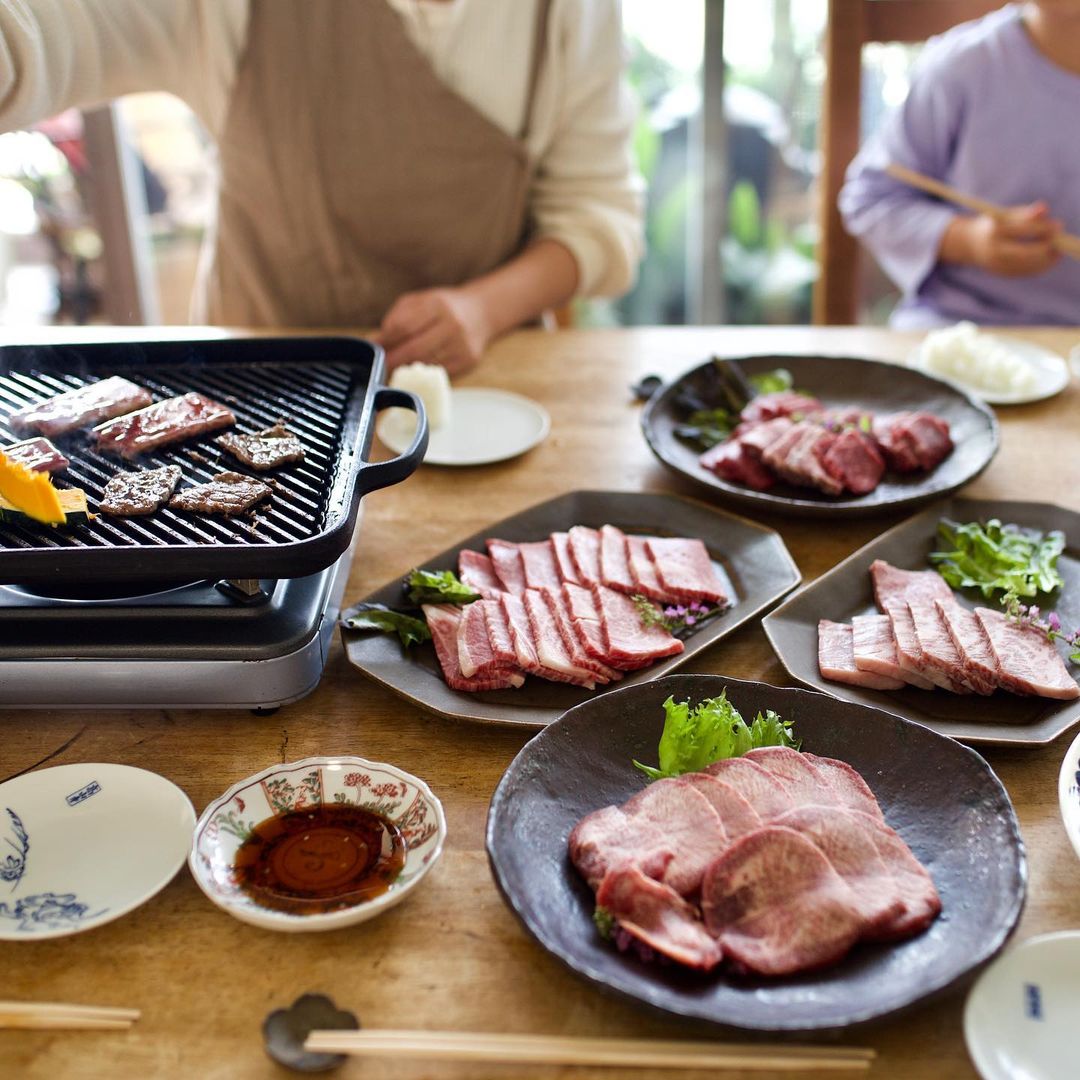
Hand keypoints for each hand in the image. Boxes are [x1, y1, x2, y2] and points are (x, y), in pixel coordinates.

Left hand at [373, 287, 492, 375]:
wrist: (482, 312)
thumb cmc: (443, 307)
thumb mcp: (420, 302)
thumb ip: (396, 318)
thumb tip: (375, 341)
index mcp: (437, 304)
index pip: (403, 326)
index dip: (386, 340)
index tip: (374, 348)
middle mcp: (452, 324)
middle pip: (414, 349)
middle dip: (393, 359)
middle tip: (380, 366)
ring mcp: (461, 344)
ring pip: (426, 363)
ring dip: (406, 368)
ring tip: (393, 369)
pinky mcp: (467, 360)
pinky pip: (438, 371)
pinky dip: (423, 373)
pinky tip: (414, 372)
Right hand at [939, 203, 1061, 276]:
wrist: (971, 245)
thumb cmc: (995, 224)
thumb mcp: (1007, 215)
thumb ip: (1026, 213)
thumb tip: (1044, 208)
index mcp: (994, 232)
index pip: (1022, 230)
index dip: (1043, 228)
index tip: (1058, 225)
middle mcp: (993, 251)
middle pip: (1025, 253)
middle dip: (1045, 248)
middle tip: (1060, 243)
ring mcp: (997, 265)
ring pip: (1027, 265)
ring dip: (1046, 259)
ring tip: (1058, 252)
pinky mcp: (1003, 273)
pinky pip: (1026, 272)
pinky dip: (1040, 266)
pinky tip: (1050, 259)